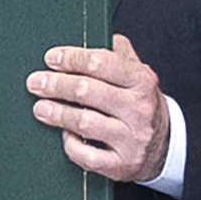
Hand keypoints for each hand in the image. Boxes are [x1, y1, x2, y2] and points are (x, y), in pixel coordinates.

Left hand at [28, 33, 169, 183]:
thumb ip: (117, 52)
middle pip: (88, 91)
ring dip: (57, 114)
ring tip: (39, 108)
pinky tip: (64, 134)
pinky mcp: (122, 165)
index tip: (51, 58)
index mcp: (141, 80)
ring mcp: (131, 139)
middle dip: (56, 85)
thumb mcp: (137, 73)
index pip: (100, 63)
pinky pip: (88, 155)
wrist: (166, 145)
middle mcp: (139, 109)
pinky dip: (71, 144)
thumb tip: (92, 34)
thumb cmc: (140, 103)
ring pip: (85, 123)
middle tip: (34, 82)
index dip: (71, 58)